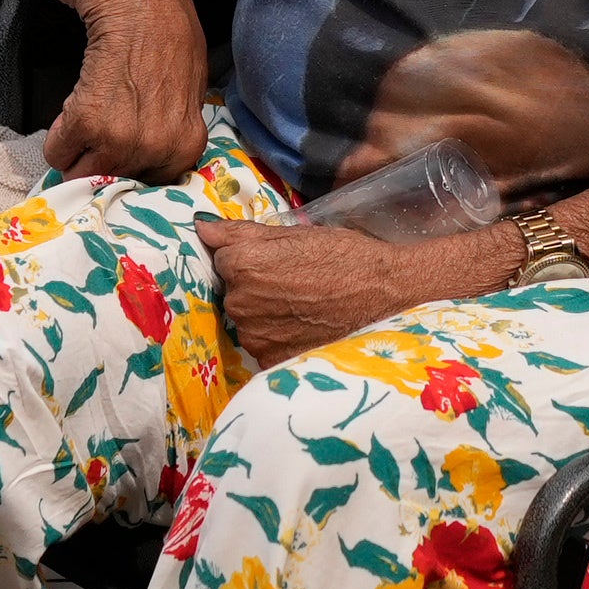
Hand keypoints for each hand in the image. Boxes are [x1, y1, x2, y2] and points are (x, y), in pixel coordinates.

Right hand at [45, 0, 208, 184]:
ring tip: (85, 119)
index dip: (128, 166)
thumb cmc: (168, 38)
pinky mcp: (88, 124)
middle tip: (97, 134)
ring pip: (79, 174)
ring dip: (75, 152)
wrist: (139, 3)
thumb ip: (171, 133)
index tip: (116, 152)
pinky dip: (57, 135)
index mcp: (186, 148)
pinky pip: (57, 152)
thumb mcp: (189, 94)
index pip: (147, 186)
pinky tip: (73, 107)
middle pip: (112, 183)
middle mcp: (156, 151)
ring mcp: (122, 141)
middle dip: (99, 162)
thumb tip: (147, 158)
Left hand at [195, 213, 512, 369]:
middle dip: (254, 286)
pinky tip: (305, 326)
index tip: (280, 261)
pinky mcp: (273, 361)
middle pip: (232, 291)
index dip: (251, 257)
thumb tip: (201, 227)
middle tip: (295, 282)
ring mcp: (256, 337)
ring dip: (264, 313)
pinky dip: (278, 337)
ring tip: (303, 305)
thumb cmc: (345, 257)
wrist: (388, 295)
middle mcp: (241, 304)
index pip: (223, 259)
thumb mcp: (294, 234)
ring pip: (247, 320)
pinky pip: (263, 345)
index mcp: (242, 266)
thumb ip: (240, 232)